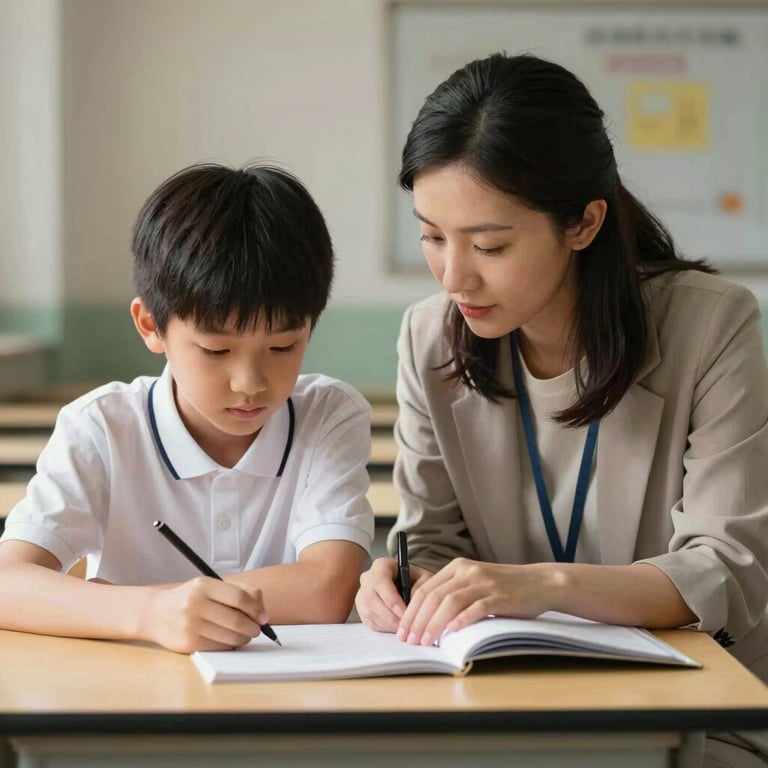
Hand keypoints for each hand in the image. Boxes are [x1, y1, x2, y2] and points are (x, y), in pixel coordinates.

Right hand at [140, 576, 268, 652]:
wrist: (155, 614)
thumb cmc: (190, 599)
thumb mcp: (210, 587)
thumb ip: (238, 592)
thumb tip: (262, 612)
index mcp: (204, 586)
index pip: (239, 598)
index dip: (256, 609)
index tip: (263, 617)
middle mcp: (196, 604)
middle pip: (236, 620)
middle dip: (253, 628)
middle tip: (256, 629)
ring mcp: (191, 625)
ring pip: (230, 637)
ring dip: (244, 638)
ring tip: (244, 635)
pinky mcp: (188, 643)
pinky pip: (219, 647)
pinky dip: (230, 646)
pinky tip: (229, 640)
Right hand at [355, 557, 432, 632]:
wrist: (409, 585)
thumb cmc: (415, 580)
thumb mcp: (423, 578)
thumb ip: (420, 587)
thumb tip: (413, 603)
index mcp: (382, 566)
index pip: (380, 581)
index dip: (391, 599)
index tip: (404, 611)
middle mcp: (368, 578)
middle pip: (371, 599)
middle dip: (390, 615)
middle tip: (405, 624)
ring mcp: (363, 594)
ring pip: (369, 612)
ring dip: (387, 623)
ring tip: (404, 627)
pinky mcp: (362, 610)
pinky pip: (369, 622)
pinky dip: (384, 628)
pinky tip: (396, 627)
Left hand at [396, 559, 550, 646]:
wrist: (539, 582)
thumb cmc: (504, 588)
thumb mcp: (474, 582)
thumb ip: (453, 592)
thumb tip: (425, 617)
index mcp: (458, 567)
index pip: (425, 589)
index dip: (410, 611)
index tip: (402, 631)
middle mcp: (467, 572)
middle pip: (433, 596)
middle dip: (417, 620)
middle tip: (409, 641)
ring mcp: (483, 583)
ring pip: (450, 602)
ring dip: (434, 624)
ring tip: (425, 642)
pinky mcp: (498, 596)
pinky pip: (475, 608)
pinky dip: (461, 620)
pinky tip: (451, 631)